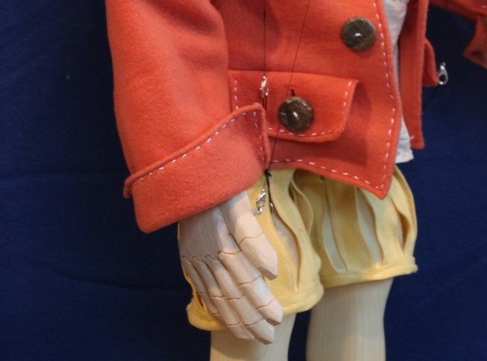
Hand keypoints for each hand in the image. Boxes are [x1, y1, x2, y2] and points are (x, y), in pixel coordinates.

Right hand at [178, 191, 282, 342]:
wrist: (184, 173)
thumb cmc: (219, 185)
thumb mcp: (238, 203)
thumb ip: (253, 237)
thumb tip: (271, 270)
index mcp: (223, 242)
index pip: (246, 280)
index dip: (262, 301)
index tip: (278, 318)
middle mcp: (209, 255)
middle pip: (233, 293)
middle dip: (251, 318)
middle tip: (268, 336)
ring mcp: (197, 258)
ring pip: (218, 295)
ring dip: (235, 318)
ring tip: (251, 336)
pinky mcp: (188, 258)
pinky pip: (203, 288)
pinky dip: (215, 306)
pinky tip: (224, 318)